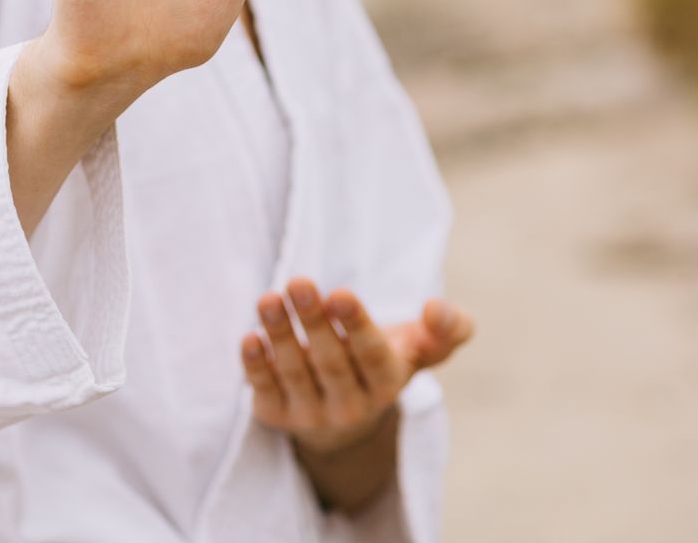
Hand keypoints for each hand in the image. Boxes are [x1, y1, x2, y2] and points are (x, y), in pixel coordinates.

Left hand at [241, 276, 474, 454]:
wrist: (344, 411)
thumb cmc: (383, 360)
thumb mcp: (419, 347)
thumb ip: (447, 329)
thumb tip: (438, 308)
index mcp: (387, 384)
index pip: (373, 356)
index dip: (356, 326)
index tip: (338, 293)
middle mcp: (350, 406)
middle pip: (330, 362)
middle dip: (314, 322)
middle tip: (298, 282)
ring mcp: (310, 414)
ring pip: (294, 373)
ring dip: (279, 335)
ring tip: (268, 298)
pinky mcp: (276, 415)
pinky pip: (264, 391)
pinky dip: (255, 366)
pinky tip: (250, 337)